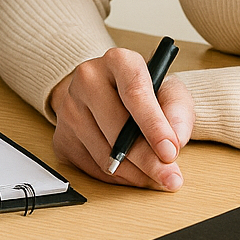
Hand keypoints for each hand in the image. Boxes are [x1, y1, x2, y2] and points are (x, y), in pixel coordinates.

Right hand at [48, 47, 194, 190]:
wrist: (110, 94)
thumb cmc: (144, 93)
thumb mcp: (170, 93)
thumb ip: (178, 114)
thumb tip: (176, 140)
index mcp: (118, 61)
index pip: (134, 93)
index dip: (154, 126)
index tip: (170, 152)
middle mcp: (87, 80)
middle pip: (117, 128)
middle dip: (147, 159)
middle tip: (170, 178)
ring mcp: (70, 108)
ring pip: (104, 154)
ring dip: (134, 173)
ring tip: (153, 174)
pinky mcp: (61, 135)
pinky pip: (90, 167)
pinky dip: (117, 177)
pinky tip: (131, 170)